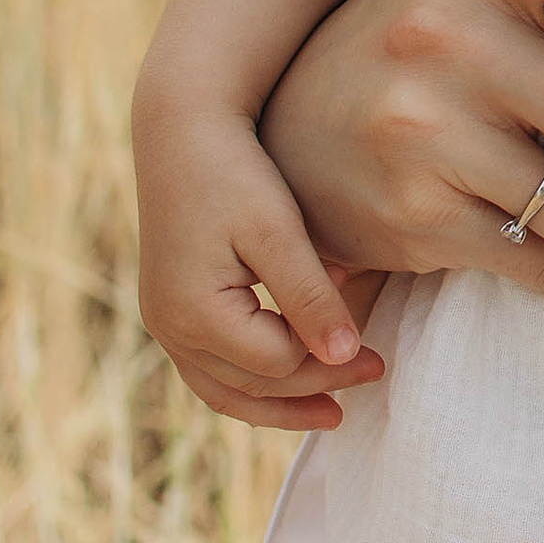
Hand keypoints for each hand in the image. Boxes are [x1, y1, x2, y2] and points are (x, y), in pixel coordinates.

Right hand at [133, 98, 387, 436]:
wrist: (182, 128)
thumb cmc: (235, 171)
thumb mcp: (278, 231)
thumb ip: (309, 297)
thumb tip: (345, 358)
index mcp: (194, 313)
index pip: (277, 364)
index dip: (330, 364)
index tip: (380, 356)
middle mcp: (169, 327)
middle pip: (252, 384)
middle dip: (315, 388)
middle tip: (377, 375)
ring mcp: (163, 322)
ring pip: (223, 389)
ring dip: (278, 405)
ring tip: (333, 414)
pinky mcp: (169, 308)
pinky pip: (209, 369)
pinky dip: (250, 384)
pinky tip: (287, 385)